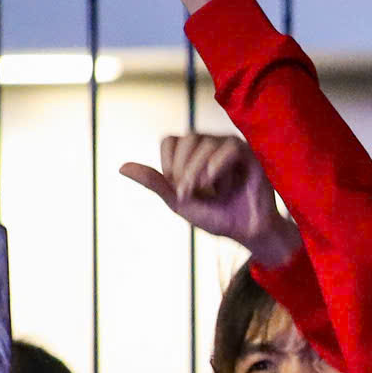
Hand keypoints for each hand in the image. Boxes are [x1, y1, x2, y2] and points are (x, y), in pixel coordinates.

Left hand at [120, 134, 299, 268]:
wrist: (248, 232)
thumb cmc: (217, 217)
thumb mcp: (179, 201)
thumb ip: (155, 183)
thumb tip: (121, 167)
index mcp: (193, 153)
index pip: (171, 141)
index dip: (169, 164)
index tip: (177, 189)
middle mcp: (212, 144)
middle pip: (187, 140)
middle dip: (182, 169)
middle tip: (187, 194)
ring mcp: (231, 148)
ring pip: (206, 143)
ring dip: (197, 170)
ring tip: (204, 192)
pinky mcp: (250, 156)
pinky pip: (229, 149)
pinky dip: (217, 164)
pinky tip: (214, 182)